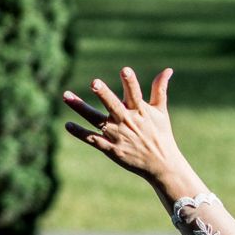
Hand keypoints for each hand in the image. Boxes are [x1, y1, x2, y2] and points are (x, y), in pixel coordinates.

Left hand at [63, 68, 193, 190]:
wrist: (161, 164)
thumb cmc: (160, 134)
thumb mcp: (161, 111)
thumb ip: (160, 89)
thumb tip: (168, 70)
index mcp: (141, 111)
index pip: (135, 94)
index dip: (130, 82)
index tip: (125, 70)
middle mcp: (128, 122)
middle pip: (113, 105)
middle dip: (104, 94)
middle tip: (94, 83)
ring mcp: (117, 135)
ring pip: (96, 119)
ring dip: (81, 108)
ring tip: (66, 96)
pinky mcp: (111, 149)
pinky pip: (92, 139)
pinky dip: (80, 133)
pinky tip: (68, 124)